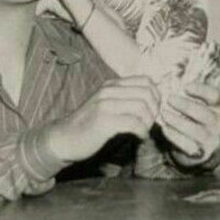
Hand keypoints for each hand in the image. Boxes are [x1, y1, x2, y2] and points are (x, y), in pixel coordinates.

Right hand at [45, 76, 160, 162]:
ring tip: (144, 131)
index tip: (153, 112)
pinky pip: (134, 123)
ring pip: (143, 107)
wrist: (63, 138)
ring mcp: (105, 105)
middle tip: (150, 124)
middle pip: (148, 93)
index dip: (156, 96)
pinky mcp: (104, 121)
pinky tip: (140, 137)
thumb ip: (125, 99)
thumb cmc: (88, 125)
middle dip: (155, 110)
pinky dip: (142, 131)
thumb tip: (153, 102)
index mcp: (112, 84)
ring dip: (149, 122)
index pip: (147, 81)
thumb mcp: (106, 104)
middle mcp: (109, 91)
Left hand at [161, 82, 219, 165]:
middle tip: (169, 99)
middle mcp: (218, 122)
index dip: (201, 90)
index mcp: (218, 107)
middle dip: (186, 106)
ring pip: (197, 131)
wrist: (199, 147)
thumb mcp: (196, 105)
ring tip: (164, 114)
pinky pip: (187, 145)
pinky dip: (174, 136)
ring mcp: (211, 139)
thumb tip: (170, 81)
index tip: (185, 87)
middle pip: (205, 114)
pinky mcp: (201, 152)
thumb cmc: (194, 119)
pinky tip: (164, 129)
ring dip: (178, 121)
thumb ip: (187, 95)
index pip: (215, 96)